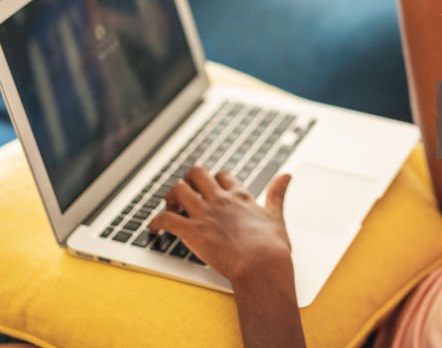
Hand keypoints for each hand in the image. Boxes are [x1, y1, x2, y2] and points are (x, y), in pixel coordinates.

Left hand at [149, 166, 292, 283]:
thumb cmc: (271, 247)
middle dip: (189, 181)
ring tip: (170, 208)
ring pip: (178, 189)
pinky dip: (156, 222)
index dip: (214, 180)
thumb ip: (278, 194)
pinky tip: (154, 229)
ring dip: (171, 197)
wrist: (261, 267)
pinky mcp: (192, 231)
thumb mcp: (277, 215)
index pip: (222, 176)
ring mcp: (204, 214)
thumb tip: (287, 175)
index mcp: (239, 196)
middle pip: (196, 174)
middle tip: (186, 195)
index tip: (211, 189)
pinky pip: (165, 218)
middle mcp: (219, 200)